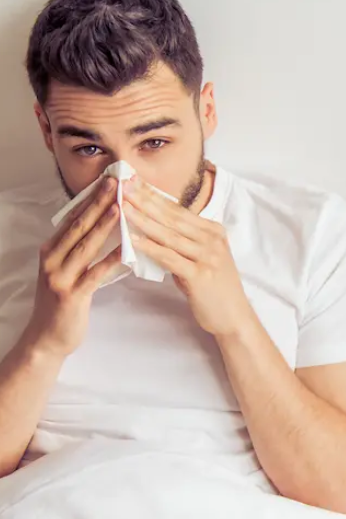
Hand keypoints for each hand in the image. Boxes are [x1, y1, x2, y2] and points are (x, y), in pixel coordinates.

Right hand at [23, 176, 121, 357]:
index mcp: (50, 250)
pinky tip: (126, 250)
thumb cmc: (63, 303)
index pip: (73, 218)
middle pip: (78, 226)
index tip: (109, 180)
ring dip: (104, 225)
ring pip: (86, 246)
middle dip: (98, 202)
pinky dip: (111, 260)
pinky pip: (95, 274)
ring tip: (121, 207)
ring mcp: (59, 277)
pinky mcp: (71, 295)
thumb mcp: (65, 271)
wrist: (47, 338)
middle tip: (117, 182)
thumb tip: (102, 226)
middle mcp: (51, 259)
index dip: (91, 198)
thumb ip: (79, 250)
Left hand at [123, 179, 253, 336]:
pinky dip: (150, 248)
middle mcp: (212, 240)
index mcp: (213, 231)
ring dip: (143, 220)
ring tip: (123, 207)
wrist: (234, 316)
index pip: (178, 209)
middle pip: (172, 216)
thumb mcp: (202, 257)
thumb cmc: (215, 288)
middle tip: (123, 185)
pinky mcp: (200, 275)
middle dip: (145, 200)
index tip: (134, 181)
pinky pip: (170, 257)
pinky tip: (133, 240)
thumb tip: (153, 229)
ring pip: (169, 234)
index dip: (154, 194)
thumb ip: (182, 242)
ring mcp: (208, 256)